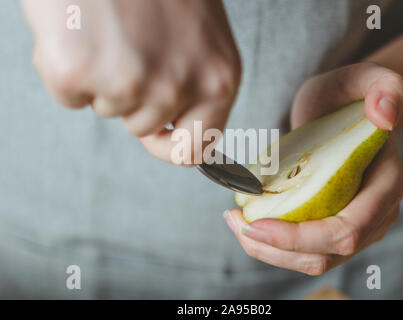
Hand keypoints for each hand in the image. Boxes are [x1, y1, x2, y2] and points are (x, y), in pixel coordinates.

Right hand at [22, 0, 240, 163]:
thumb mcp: (199, 31)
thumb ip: (194, 79)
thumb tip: (171, 123)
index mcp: (218, 78)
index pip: (197, 147)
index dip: (170, 144)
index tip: (155, 135)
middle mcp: (179, 87)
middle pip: (144, 127)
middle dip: (130, 96)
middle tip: (126, 43)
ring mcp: (128, 83)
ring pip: (106, 110)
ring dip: (100, 79)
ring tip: (104, 28)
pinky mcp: (77, 72)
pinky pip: (68, 95)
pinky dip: (65, 69)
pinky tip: (77, 31)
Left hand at [224, 62, 402, 274]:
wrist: (338, 111)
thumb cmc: (345, 95)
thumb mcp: (362, 79)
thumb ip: (384, 86)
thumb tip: (386, 116)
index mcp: (387, 185)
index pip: (348, 230)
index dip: (302, 237)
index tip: (257, 224)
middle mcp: (376, 214)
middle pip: (326, 254)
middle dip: (277, 248)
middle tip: (236, 223)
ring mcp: (356, 225)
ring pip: (313, 260)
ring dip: (269, 251)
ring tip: (235, 223)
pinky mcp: (332, 227)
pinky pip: (304, 250)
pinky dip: (272, 245)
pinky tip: (245, 222)